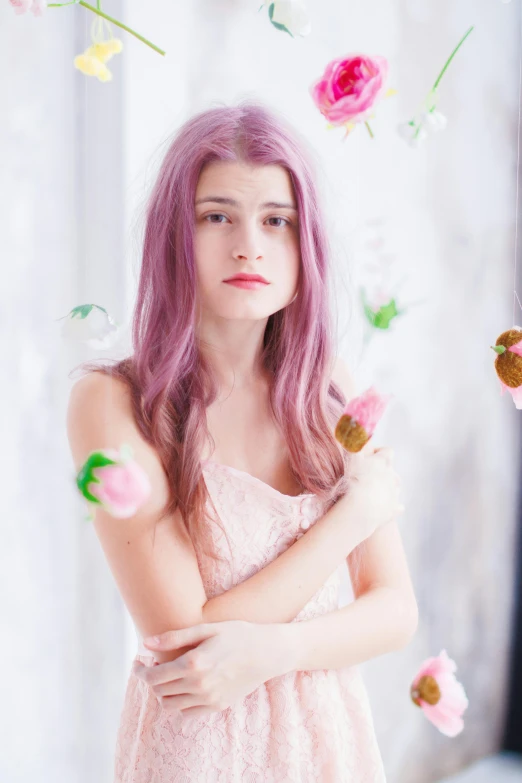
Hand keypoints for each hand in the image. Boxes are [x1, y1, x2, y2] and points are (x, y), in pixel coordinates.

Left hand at [132, 620, 291, 720]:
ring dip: (163, 692)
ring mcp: (208, 698)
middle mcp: (199, 685)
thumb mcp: (206, 628)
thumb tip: (146, 643)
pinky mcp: (217, 706)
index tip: (138, 663)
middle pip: (160, 691)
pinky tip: (185, 686)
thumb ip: (174, 638)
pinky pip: (187, 713)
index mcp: (193, 664)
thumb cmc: (237, 634)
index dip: (140, 671)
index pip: (154, 676)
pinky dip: (179, 702)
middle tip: (153, 666)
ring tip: (169, 676)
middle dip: (151, 680)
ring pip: (171, 705)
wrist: (268, 652)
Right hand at [339, 445, 403, 545]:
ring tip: (373, 490)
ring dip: (387, 487)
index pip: (387, 451)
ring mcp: (393, 493)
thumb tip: (350, 429)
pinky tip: (385, 506)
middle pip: (392, 470)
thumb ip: (352, 443)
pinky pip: (397, 506)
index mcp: (383, 462)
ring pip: (395, 487)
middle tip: (367, 475)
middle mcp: (392, 476)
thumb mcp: (350, 458)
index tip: (368, 456)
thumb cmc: (352, 481)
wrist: (358, 509)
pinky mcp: (392, 508)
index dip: (379, 452)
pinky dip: (392, 505)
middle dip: (382, 471)